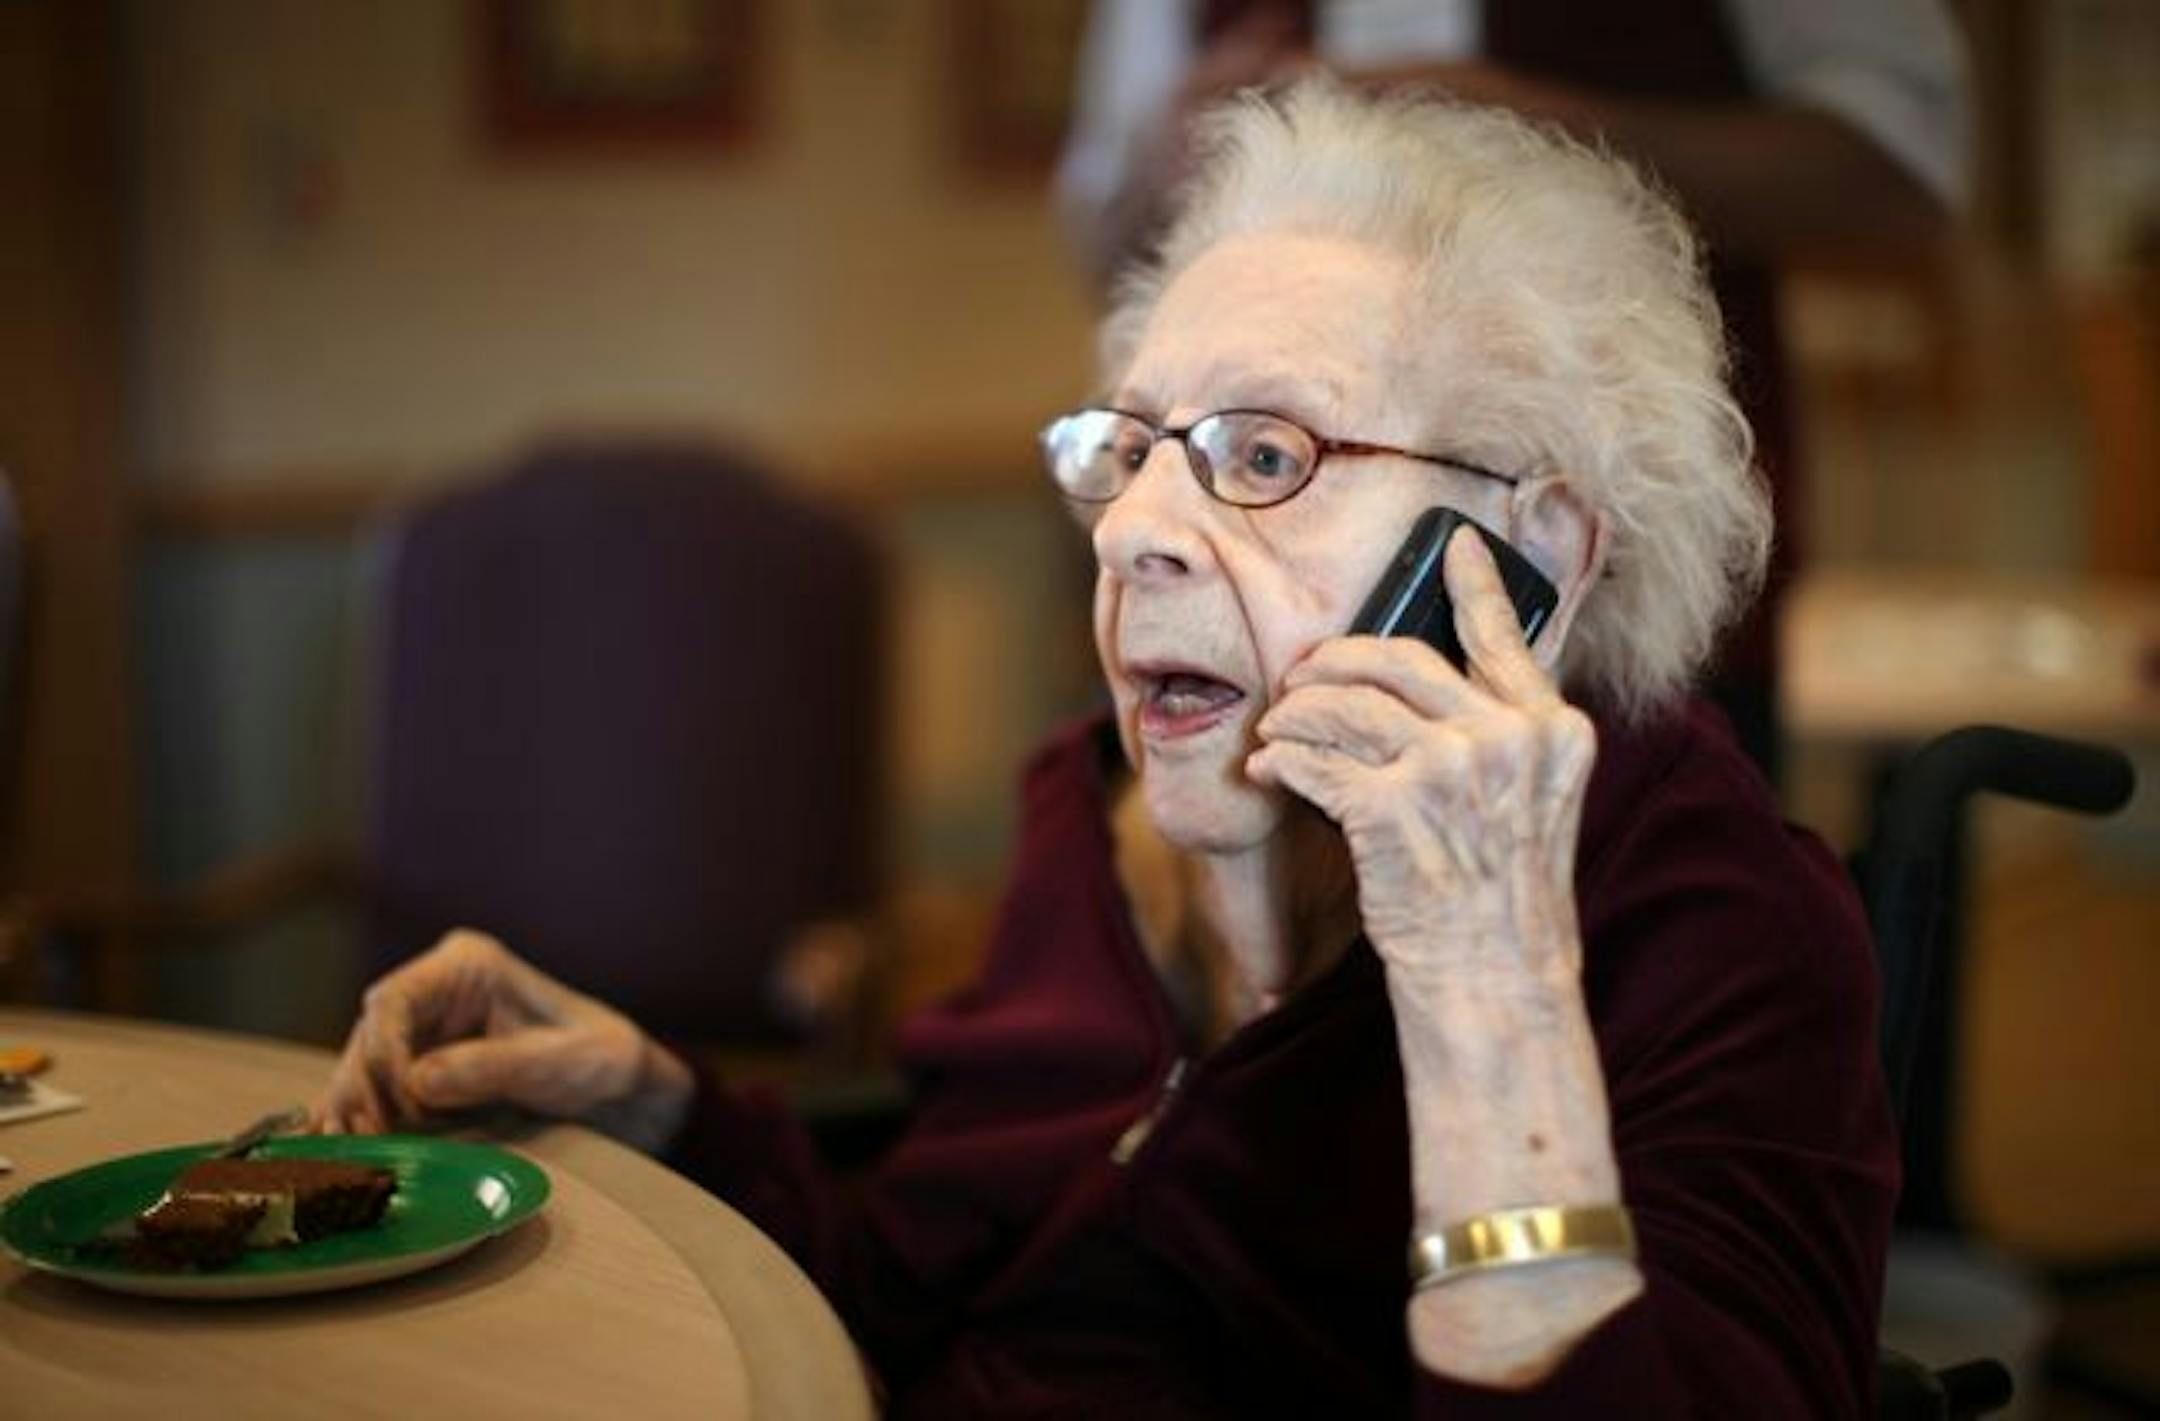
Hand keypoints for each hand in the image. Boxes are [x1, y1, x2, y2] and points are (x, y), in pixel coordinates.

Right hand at [314, 929, 692, 1151]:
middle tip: (367, 1142)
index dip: (385, 1052)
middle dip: (363, 1089)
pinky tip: (358, 1153)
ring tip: (360, 1156)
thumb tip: (417, 1082)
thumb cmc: (598, 1060)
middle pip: (369, 1035)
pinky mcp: (420, 1067)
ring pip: (363, 1067)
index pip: (395, 999)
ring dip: (358, 1110)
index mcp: (468, 966)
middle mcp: (436, 991)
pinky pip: (378, 1091)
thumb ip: (492, 1068)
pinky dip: (367, 1120)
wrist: (617, 1089)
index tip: (405, 1103)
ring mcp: (424, 1030)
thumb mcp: (557, 1063)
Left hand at [1246, 531, 1595, 985]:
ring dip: (1295, 718)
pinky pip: (1312, 761)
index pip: (1507, 638)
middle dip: (1333, 663)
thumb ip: (1497, 738)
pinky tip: (1269, 772)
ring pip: (1342, 706)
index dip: (1475, 585)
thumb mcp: (1530, 805)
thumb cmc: (1501, 901)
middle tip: (1302, 679)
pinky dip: (1280, 764)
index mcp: (1552, 731)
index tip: (1455, 545)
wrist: (1497, 979)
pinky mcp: (1392, 806)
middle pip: (1396, 659)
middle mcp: (1507, 738)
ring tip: (1278, 733)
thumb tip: (1417, 687)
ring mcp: (1450, 769)